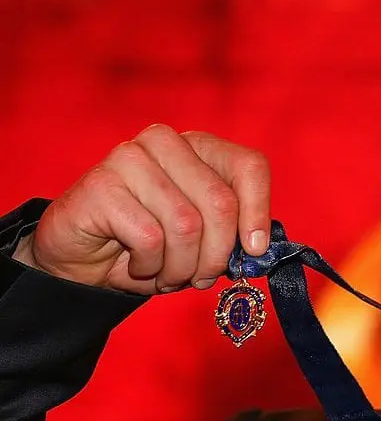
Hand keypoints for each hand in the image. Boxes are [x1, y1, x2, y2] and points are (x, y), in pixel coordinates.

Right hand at [12, 124, 270, 294]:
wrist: (82, 259)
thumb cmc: (150, 245)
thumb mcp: (203, 238)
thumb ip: (234, 234)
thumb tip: (259, 247)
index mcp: (198, 146)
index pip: (249, 166)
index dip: (258, 212)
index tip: (254, 250)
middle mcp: (166, 143)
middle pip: (221, 203)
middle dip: (216, 255)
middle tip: (201, 278)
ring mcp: (130, 158)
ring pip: (186, 225)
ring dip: (181, 267)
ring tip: (167, 275)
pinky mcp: (101, 185)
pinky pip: (150, 238)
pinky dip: (150, 266)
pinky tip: (137, 266)